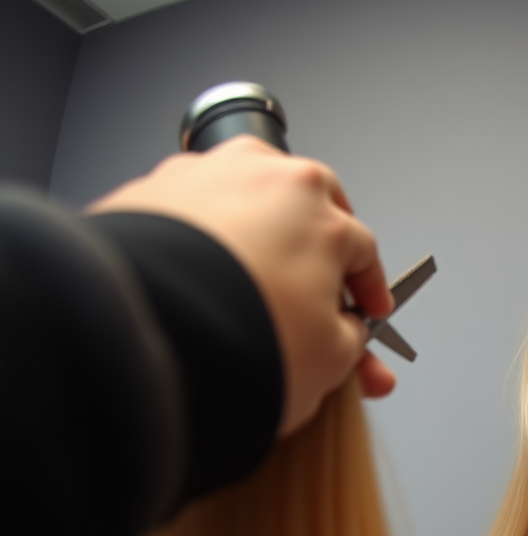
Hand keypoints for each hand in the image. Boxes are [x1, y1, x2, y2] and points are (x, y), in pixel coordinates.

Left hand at [88, 136, 395, 433]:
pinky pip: (193, 218)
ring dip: (258, 240)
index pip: (363, 250)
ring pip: (248, 205)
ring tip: (255, 289)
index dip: (369, 289)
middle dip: (317, 252)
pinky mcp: (152, 191)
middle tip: (316, 294)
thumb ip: (351, 340)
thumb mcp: (331, 359)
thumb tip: (345, 335)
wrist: (151, 335)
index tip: (365, 311)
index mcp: (321, 210)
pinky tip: (204, 287)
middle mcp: (266, 177)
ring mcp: (206, 176)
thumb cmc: (239, 338)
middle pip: (308, 211)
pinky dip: (203, 247)